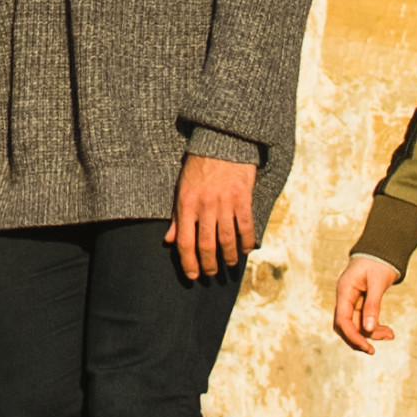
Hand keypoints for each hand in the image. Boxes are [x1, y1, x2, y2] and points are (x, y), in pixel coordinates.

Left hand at [167, 153, 257, 279]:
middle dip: (208, 264)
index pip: (185, 242)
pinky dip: (246, 242)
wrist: (222, 141)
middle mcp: (205, 206)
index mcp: (186, 204)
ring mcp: (225, 203)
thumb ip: (177, 217)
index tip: (193, 275)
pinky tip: (245, 250)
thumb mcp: (182, 188)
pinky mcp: (243, 198)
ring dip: (227, 257)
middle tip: (211, 273)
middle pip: (206, 245)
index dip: (189, 263)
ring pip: (227, 239)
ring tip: (228, 265)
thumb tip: (169, 241)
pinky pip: (246, 227)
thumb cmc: (199, 166)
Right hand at [329, 251, 400, 352]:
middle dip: (359, 338)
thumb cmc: (379, 263)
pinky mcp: (359, 303)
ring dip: (370, 334)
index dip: (353, 336)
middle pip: (345, 326)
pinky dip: (374, 327)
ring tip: (390, 335)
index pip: (342, 319)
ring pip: (355, 325)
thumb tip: (369, 330)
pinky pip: (363, 320)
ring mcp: (350, 300)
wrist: (382, 250)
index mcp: (344, 290)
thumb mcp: (378, 282)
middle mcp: (344, 297)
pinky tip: (388, 331)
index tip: (368, 347)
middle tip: (374, 349)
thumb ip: (373, 305)